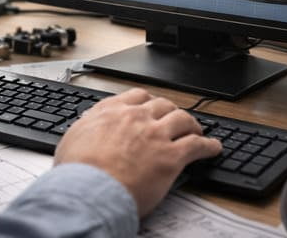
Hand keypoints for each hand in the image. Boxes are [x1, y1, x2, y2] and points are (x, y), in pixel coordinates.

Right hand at [54, 88, 220, 216]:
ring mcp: (155, 135)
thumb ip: (85, 127)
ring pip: (183, 119)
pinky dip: (209, 145)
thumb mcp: (72, 138)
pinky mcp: (171, 156)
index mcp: (112, 112)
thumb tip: (85, 126)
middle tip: (176, 119)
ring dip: (193, 124)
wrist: (88, 190)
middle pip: (163, 105)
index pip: (136, 96)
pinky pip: (197, 145)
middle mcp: (136, 118)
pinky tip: (214, 148)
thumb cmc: (77, 171)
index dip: (148, 101)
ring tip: (198, 130)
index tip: (152, 106)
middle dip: (172, 111)